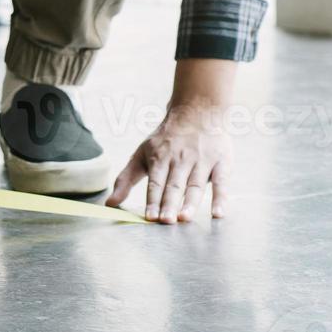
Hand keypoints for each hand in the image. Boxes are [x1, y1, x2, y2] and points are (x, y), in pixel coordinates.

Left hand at [106, 59, 236, 223]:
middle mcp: (181, 159)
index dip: (153, 200)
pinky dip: (221, 198)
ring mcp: (202, 160)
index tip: (150, 217)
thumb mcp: (141, 155)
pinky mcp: (221, 162)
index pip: (155, 183)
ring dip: (190, 202)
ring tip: (184, 218)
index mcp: (160, 158)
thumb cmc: (166, 140)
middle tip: (166, 221)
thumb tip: (109, 204)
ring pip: (195, 185)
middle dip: (169, 204)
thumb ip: (125, 180)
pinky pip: (222, 182)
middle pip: (174, 186)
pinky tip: (218, 213)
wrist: (197, 110)